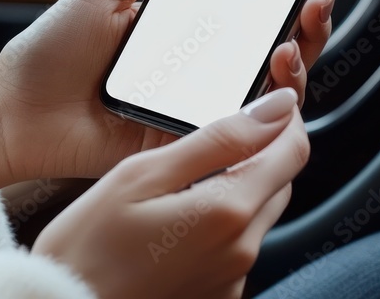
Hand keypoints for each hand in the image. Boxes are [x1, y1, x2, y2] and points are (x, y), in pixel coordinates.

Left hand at [0, 0, 335, 208]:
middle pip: (272, 52)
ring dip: (295, 68)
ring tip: (292, 44)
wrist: (12, 115)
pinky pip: (236, 136)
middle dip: (307, 27)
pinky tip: (274, 91)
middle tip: (315, 4)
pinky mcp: (185, 145)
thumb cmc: (49, 54)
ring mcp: (195, 110)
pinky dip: (264, 117)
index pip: (252, 13)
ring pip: (266, 95)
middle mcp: (198, 71)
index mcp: (184, 31)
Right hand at [31, 88, 307, 298]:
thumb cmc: (86, 249)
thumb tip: (277, 107)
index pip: (293, 151)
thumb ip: (218, 139)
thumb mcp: (141, 175)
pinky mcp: (219, 295)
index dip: (285, 118)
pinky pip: (237, 246)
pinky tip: (176, 220)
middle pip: (281, 182)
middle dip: (263, 150)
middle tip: (220, 131)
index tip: (265, 99)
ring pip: (260, 213)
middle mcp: (242, 250)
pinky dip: (221, 223)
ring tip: (187, 177)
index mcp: (228, 212)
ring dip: (241, 186)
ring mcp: (232, 278)